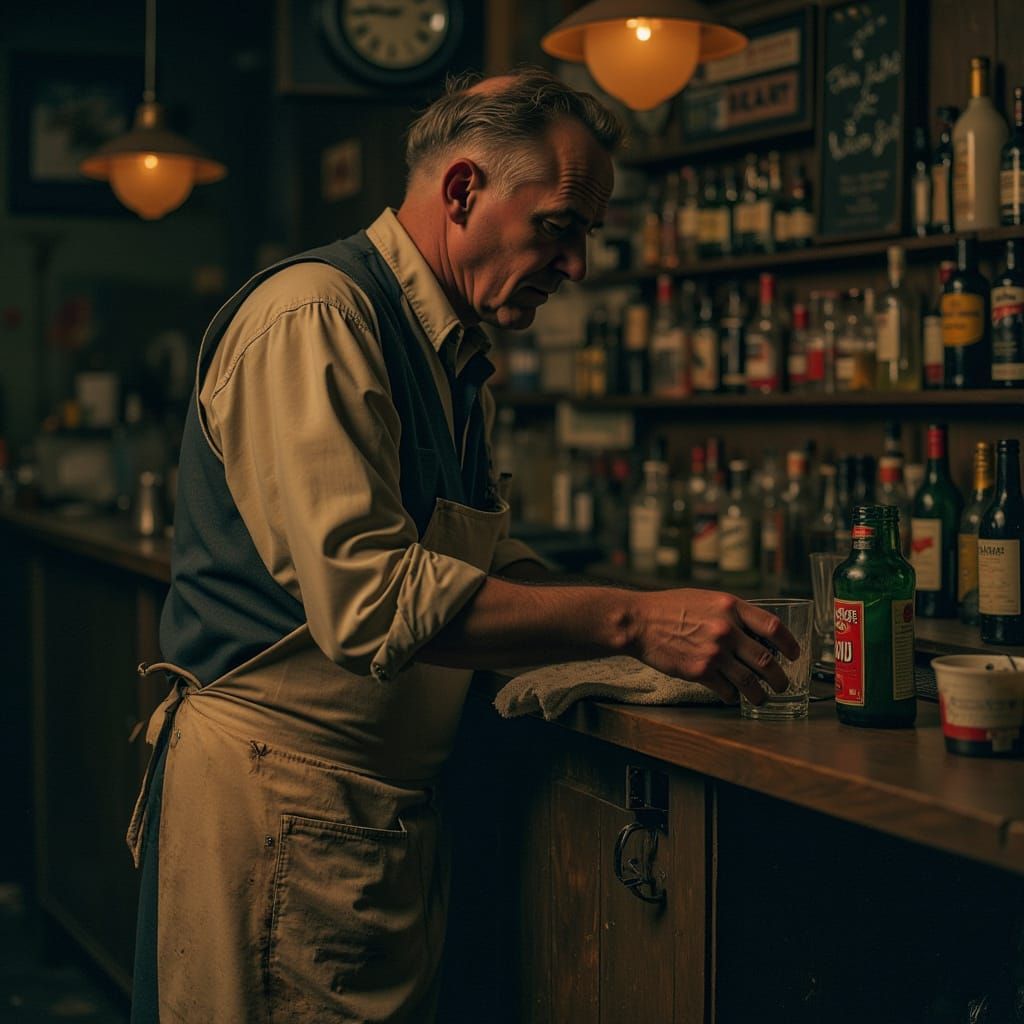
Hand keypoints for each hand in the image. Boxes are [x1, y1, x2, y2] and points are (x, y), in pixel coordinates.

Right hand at [628, 589, 800, 705]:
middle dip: (780, 678)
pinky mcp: (700, 671)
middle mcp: (727, 629)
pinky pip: (727, 690)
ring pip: (750, 681)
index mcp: (730, 606)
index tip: (794, 655)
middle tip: (782, 685)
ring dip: (760, 694)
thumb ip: (732, 613)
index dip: (790, 644)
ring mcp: (714, 652)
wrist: (640, 622)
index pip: (773, 627)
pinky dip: (732, 696)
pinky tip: (731, 696)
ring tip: (762, 698)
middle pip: (767, 660)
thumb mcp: (706, 599)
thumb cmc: (669, 607)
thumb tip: (755, 632)